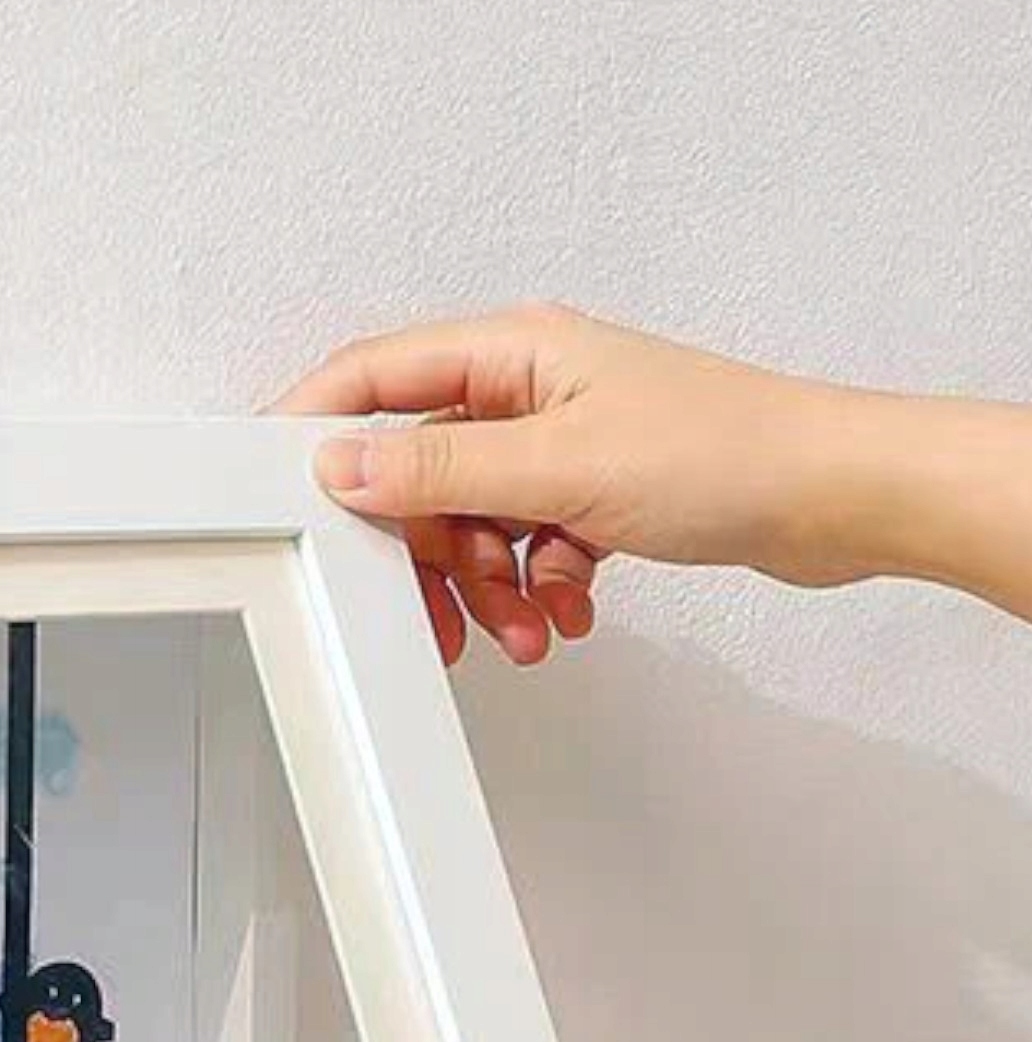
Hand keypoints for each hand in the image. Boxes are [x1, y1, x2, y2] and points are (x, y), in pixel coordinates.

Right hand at [275, 305, 871, 666]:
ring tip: (529, 630)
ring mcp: (558, 441)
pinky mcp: (589, 491)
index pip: (376, 375)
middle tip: (435, 614)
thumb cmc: (726, 454)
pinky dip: (535, 589)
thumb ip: (441, 470)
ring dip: (489, 588)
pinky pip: (521, 546)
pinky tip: (569, 610)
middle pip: (421, 473)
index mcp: (513, 350)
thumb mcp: (559, 468)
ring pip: (472, 523)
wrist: (831, 498)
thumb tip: (343, 463)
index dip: (316, 426)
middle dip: (431, 554)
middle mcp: (529, 387)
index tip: (271, 484)